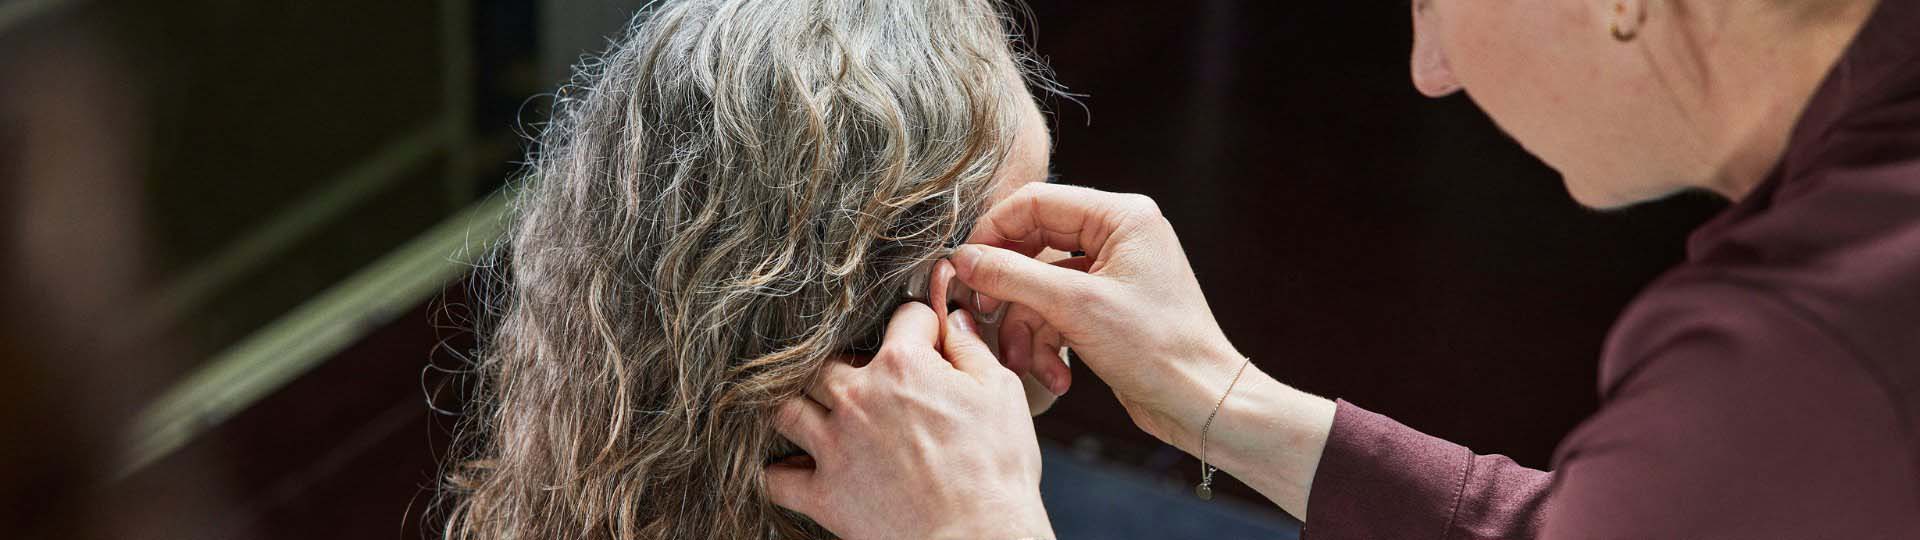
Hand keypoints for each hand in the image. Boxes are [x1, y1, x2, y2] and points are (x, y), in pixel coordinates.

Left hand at [767, 301, 1052, 539]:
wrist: (977, 536)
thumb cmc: (996, 470)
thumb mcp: (1001, 394)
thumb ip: (971, 350)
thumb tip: (956, 322)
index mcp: (902, 366)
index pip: (903, 319)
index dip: (922, 328)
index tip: (929, 345)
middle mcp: (858, 398)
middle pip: (828, 362)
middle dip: (849, 367)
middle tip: (872, 386)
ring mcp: (834, 447)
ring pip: (787, 410)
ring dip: (801, 409)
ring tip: (821, 417)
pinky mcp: (823, 494)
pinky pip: (777, 478)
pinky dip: (781, 473)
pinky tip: (798, 468)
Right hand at [953, 183, 1243, 448]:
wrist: (1199, 401)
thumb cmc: (1157, 349)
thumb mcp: (1074, 307)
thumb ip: (1012, 275)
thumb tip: (964, 258)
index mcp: (1121, 217)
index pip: (1036, 202)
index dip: (994, 232)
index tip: (964, 265)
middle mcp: (1118, 236)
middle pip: (1034, 247)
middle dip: (1010, 290)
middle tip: (984, 313)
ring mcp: (1112, 273)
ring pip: (1040, 286)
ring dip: (1028, 328)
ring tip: (1024, 362)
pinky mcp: (1106, 306)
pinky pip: (1058, 311)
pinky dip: (1049, 343)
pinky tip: (1057, 374)